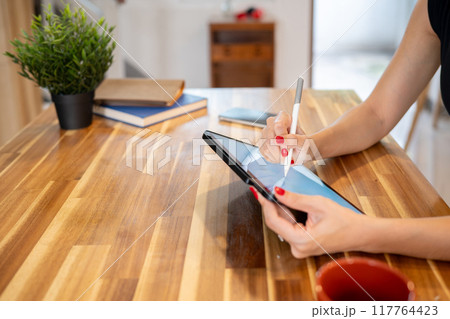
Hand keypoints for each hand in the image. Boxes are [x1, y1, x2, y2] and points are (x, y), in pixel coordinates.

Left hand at [250, 186, 370, 257]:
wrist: (360, 233)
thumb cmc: (344, 221)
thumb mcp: (317, 204)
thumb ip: (294, 199)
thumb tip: (276, 192)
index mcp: (301, 241)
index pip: (274, 221)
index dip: (265, 205)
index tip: (259, 192)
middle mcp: (297, 248)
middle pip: (275, 224)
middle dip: (270, 206)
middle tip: (264, 190)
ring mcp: (299, 249)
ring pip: (281, 226)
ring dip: (278, 210)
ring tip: (273, 195)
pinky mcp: (302, 245)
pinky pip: (288, 229)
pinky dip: (286, 216)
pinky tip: (284, 205)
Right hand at [260, 111, 308, 163]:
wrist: (301, 151)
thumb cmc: (304, 145)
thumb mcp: (304, 142)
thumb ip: (294, 140)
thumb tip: (280, 140)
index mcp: (284, 117)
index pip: (278, 125)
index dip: (282, 137)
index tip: (288, 147)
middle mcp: (272, 123)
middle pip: (270, 137)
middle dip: (280, 150)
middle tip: (288, 155)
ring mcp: (265, 133)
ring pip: (266, 146)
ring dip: (277, 155)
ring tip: (286, 155)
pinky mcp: (261, 143)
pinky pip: (264, 152)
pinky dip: (273, 157)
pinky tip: (280, 156)